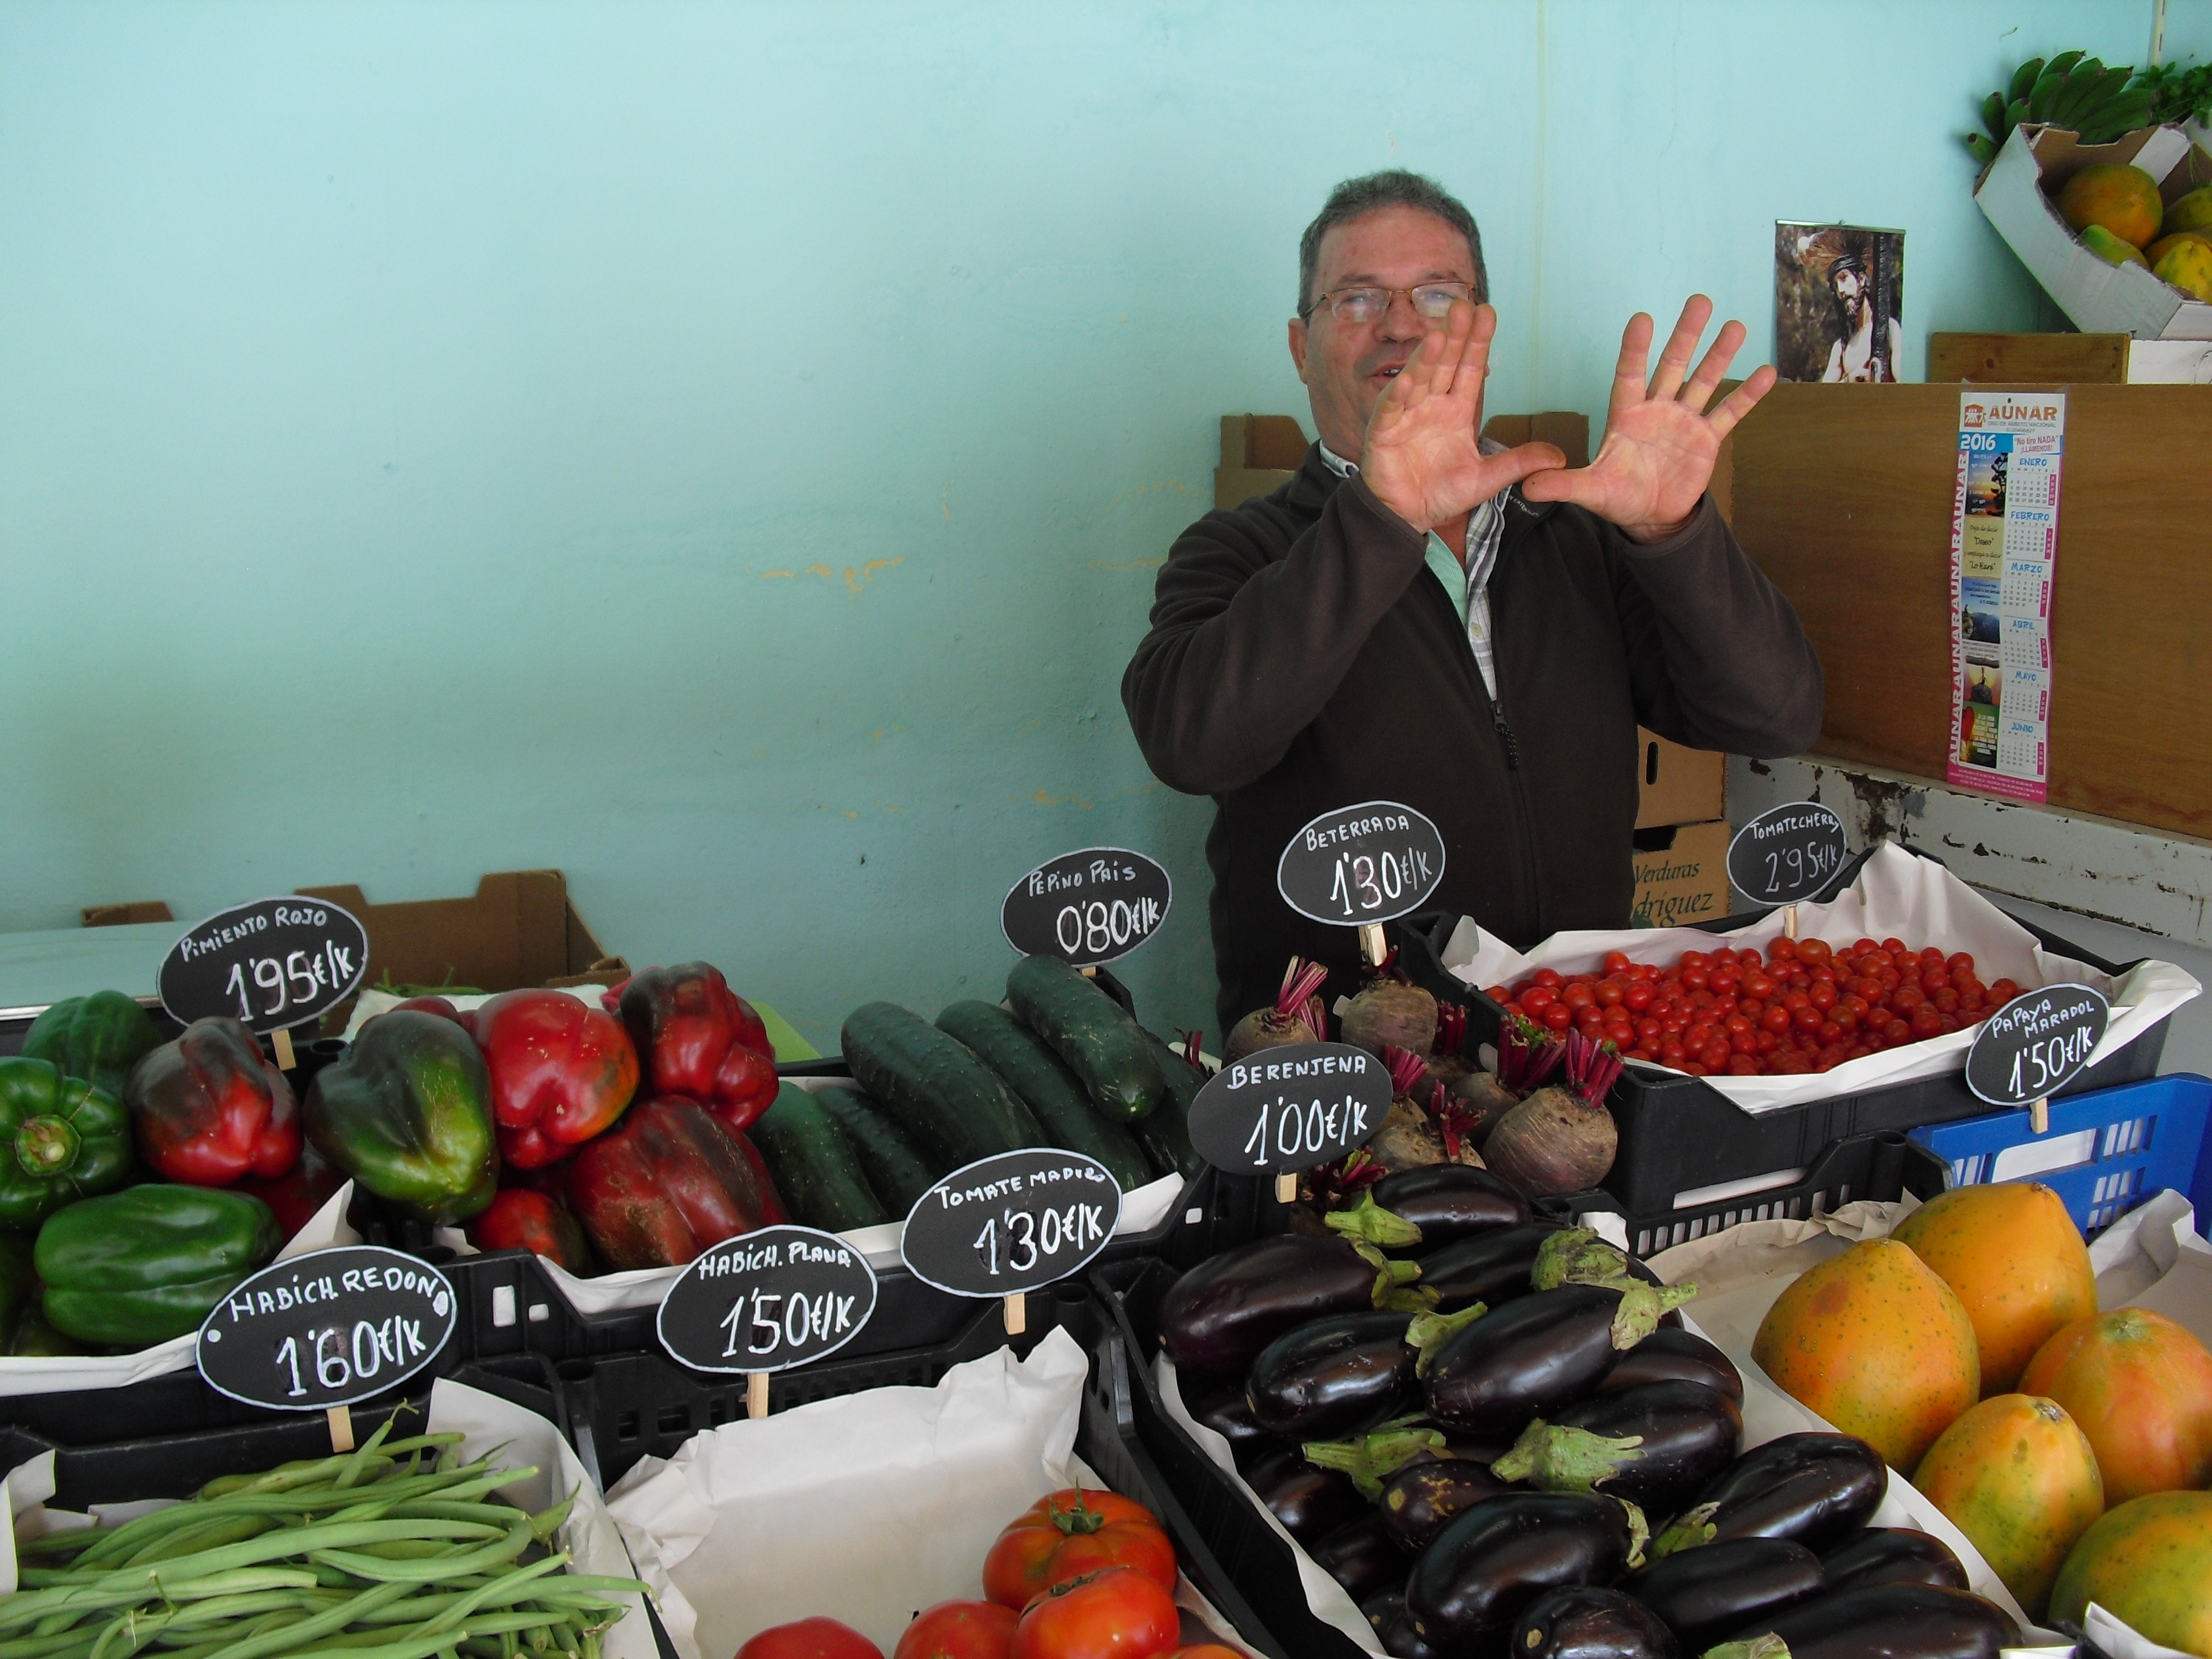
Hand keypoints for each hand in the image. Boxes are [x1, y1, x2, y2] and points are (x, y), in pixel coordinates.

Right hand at [1361, 301, 1566, 534]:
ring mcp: (1406, 415)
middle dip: (1455, 336)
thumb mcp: (1487, 479)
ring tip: (1440, 335)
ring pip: (1418, 379)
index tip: (1488, 313)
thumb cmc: (1441, 493)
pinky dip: (1398, 395)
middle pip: (1445, 364)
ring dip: (1427, 357)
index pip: (1470, 368)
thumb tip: (1560, 457)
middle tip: (1464, 306)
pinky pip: (1391, 409)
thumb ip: (1519, 463)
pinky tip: (1408, 380)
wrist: (1407, 517)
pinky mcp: (1383, 433)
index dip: (1478, 341)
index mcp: (1456, 410)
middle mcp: (1431, 405)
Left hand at [1521, 296, 1775, 541]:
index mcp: (1627, 415)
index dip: (1635, 349)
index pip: (1630, 375)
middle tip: (1699, 300)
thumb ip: (1563, 485)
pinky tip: (1766, 373)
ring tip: (1736, 326)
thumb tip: (1526, 487)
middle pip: (1672, 366)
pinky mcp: (1707, 439)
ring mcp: (1685, 421)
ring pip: (1704, 381)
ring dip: (1720, 355)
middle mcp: (1657, 409)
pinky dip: (1747, 396)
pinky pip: (1729, 413)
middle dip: (1686, 335)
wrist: (1649, 515)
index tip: (1642, 318)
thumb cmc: (1618, 496)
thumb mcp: (1590, 491)